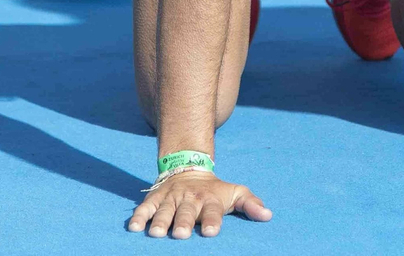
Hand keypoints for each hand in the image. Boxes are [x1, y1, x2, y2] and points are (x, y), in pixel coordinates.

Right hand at [126, 170, 271, 239]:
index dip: (212, 220)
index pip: (213, 210)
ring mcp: (171, 198)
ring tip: (156, 233)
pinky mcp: (155, 197)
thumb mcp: (235, 193)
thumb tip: (268, 216)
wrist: (190, 168)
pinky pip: (145, 207)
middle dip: (183, 222)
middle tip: (181, 234)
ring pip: (165, 210)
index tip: (211, 232)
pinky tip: (134, 227)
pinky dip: (139, 216)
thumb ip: (251, 204)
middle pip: (186, 211)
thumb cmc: (215, 191)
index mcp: (210, 199)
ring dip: (160, 221)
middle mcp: (190, 198)